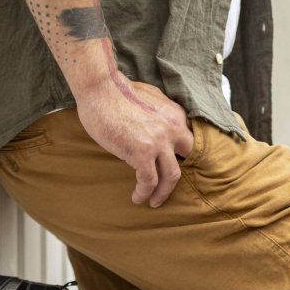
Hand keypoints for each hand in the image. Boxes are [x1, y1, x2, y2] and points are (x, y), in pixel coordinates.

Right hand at [74, 75, 193, 206]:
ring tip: (153, 201)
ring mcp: (158, 142)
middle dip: (177, 176)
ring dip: (163, 192)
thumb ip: (159, 115)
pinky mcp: (142, 152)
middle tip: (166, 188)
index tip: (173, 167)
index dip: (182, 157)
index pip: (189, 141)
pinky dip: (144, 193)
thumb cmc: (117, 92)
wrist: (100, 88)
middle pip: (187, 160)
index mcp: (175, 115)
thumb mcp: (150, 99)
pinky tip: (137, 197)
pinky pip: (149, 181)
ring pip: (171, 176)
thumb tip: (156, 128)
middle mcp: (172, 128)